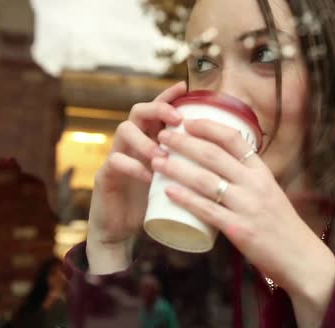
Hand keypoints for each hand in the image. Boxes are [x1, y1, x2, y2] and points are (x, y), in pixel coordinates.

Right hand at [87, 82, 185, 268]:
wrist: (121, 232)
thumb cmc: (152, 205)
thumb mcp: (173, 182)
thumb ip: (190, 168)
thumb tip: (229, 160)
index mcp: (149, 140)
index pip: (157, 111)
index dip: (168, 96)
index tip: (185, 88)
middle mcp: (131, 143)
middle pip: (138, 111)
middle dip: (158, 109)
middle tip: (177, 120)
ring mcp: (116, 157)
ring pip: (124, 130)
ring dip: (146, 139)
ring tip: (163, 154)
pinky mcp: (105, 176)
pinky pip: (116, 162)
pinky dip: (134, 166)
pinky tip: (149, 176)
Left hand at [150, 119, 334, 295]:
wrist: (301, 257)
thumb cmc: (281, 225)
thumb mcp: (269, 192)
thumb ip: (247, 179)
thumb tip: (219, 166)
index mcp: (262, 172)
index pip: (234, 139)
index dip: (208, 127)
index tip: (188, 121)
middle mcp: (255, 184)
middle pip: (213, 155)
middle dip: (184, 143)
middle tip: (163, 137)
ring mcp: (246, 206)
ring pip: (205, 180)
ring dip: (177, 168)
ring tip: (157, 161)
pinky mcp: (238, 229)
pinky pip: (206, 210)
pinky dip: (185, 199)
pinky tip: (168, 191)